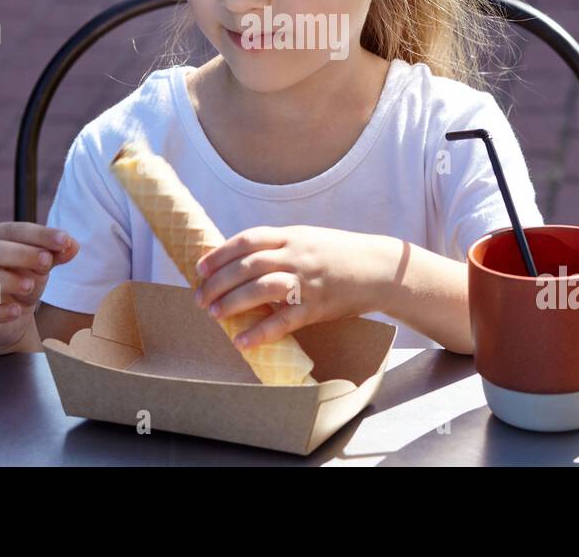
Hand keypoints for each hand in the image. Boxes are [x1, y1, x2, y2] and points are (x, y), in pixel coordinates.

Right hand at [0, 222, 79, 348]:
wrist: (14, 316)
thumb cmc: (25, 280)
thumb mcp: (43, 265)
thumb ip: (56, 253)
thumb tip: (72, 244)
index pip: (11, 230)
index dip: (38, 234)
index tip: (63, 240)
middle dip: (19, 254)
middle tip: (46, 263)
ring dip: (4, 280)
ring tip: (30, 286)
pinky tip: (16, 311)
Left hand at [193, 225, 389, 349]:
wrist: (379, 268)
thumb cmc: (340, 255)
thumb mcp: (308, 240)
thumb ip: (279, 247)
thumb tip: (242, 261)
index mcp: (292, 237)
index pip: (247, 240)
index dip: (220, 254)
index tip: (200, 268)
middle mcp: (296, 255)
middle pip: (247, 265)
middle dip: (218, 282)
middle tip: (199, 297)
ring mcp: (307, 280)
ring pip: (261, 289)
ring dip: (232, 302)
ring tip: (214, 314)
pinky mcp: (317, 306)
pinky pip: (283, 321)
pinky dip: (259, 332)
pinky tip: (242, 341)